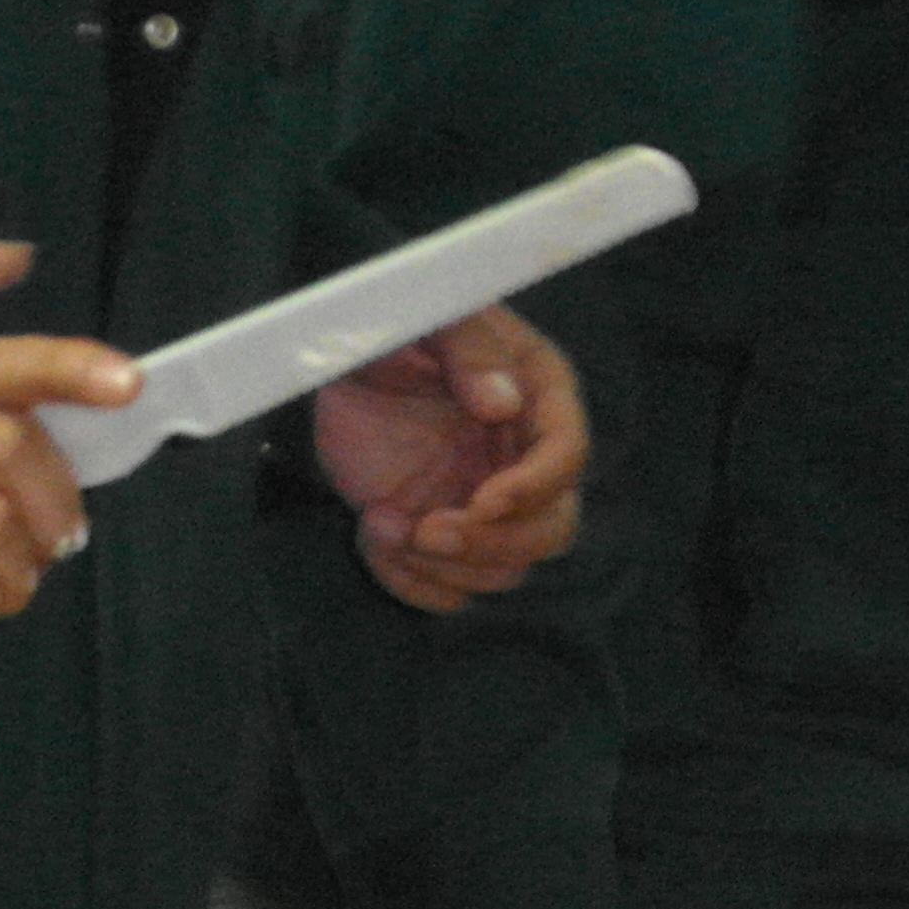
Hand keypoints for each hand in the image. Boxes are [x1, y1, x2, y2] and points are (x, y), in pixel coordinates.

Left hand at [312, 303, 585, 611]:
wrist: (341, 365)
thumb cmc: (395, 329)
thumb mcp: (429, 319)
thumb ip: (469, 349)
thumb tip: (504, 402)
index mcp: (539, 398)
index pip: (566, 456)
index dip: (533, 487)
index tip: (483, 501)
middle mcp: (525, 460)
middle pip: (551, 531)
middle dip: (493, 543)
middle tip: (427, 530)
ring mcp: (485, 504)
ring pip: (503, 571)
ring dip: (443, 567)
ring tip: (379, 523)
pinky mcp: (443, 534)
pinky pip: (449, 589)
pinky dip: (412, 583)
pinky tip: (373, 535)